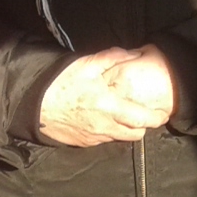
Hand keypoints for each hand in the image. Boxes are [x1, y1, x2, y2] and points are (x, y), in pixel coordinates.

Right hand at [38, 46, 176, 146]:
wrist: (33, 103)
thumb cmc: (61, 83)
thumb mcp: (86, 64)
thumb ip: (113, 58)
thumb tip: (135, 53)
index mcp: (109, 107)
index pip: (142, 120)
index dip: (156, 118)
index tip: (163, 112)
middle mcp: (104, 126)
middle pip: (135, 134)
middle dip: (143, 125)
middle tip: (145, 114)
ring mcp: (94, 137)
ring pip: (120, 138)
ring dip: (126, 128)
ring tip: (125, 115)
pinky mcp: (83, 143)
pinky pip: (103, 140)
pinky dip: (109, 131)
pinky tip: (104, 119)